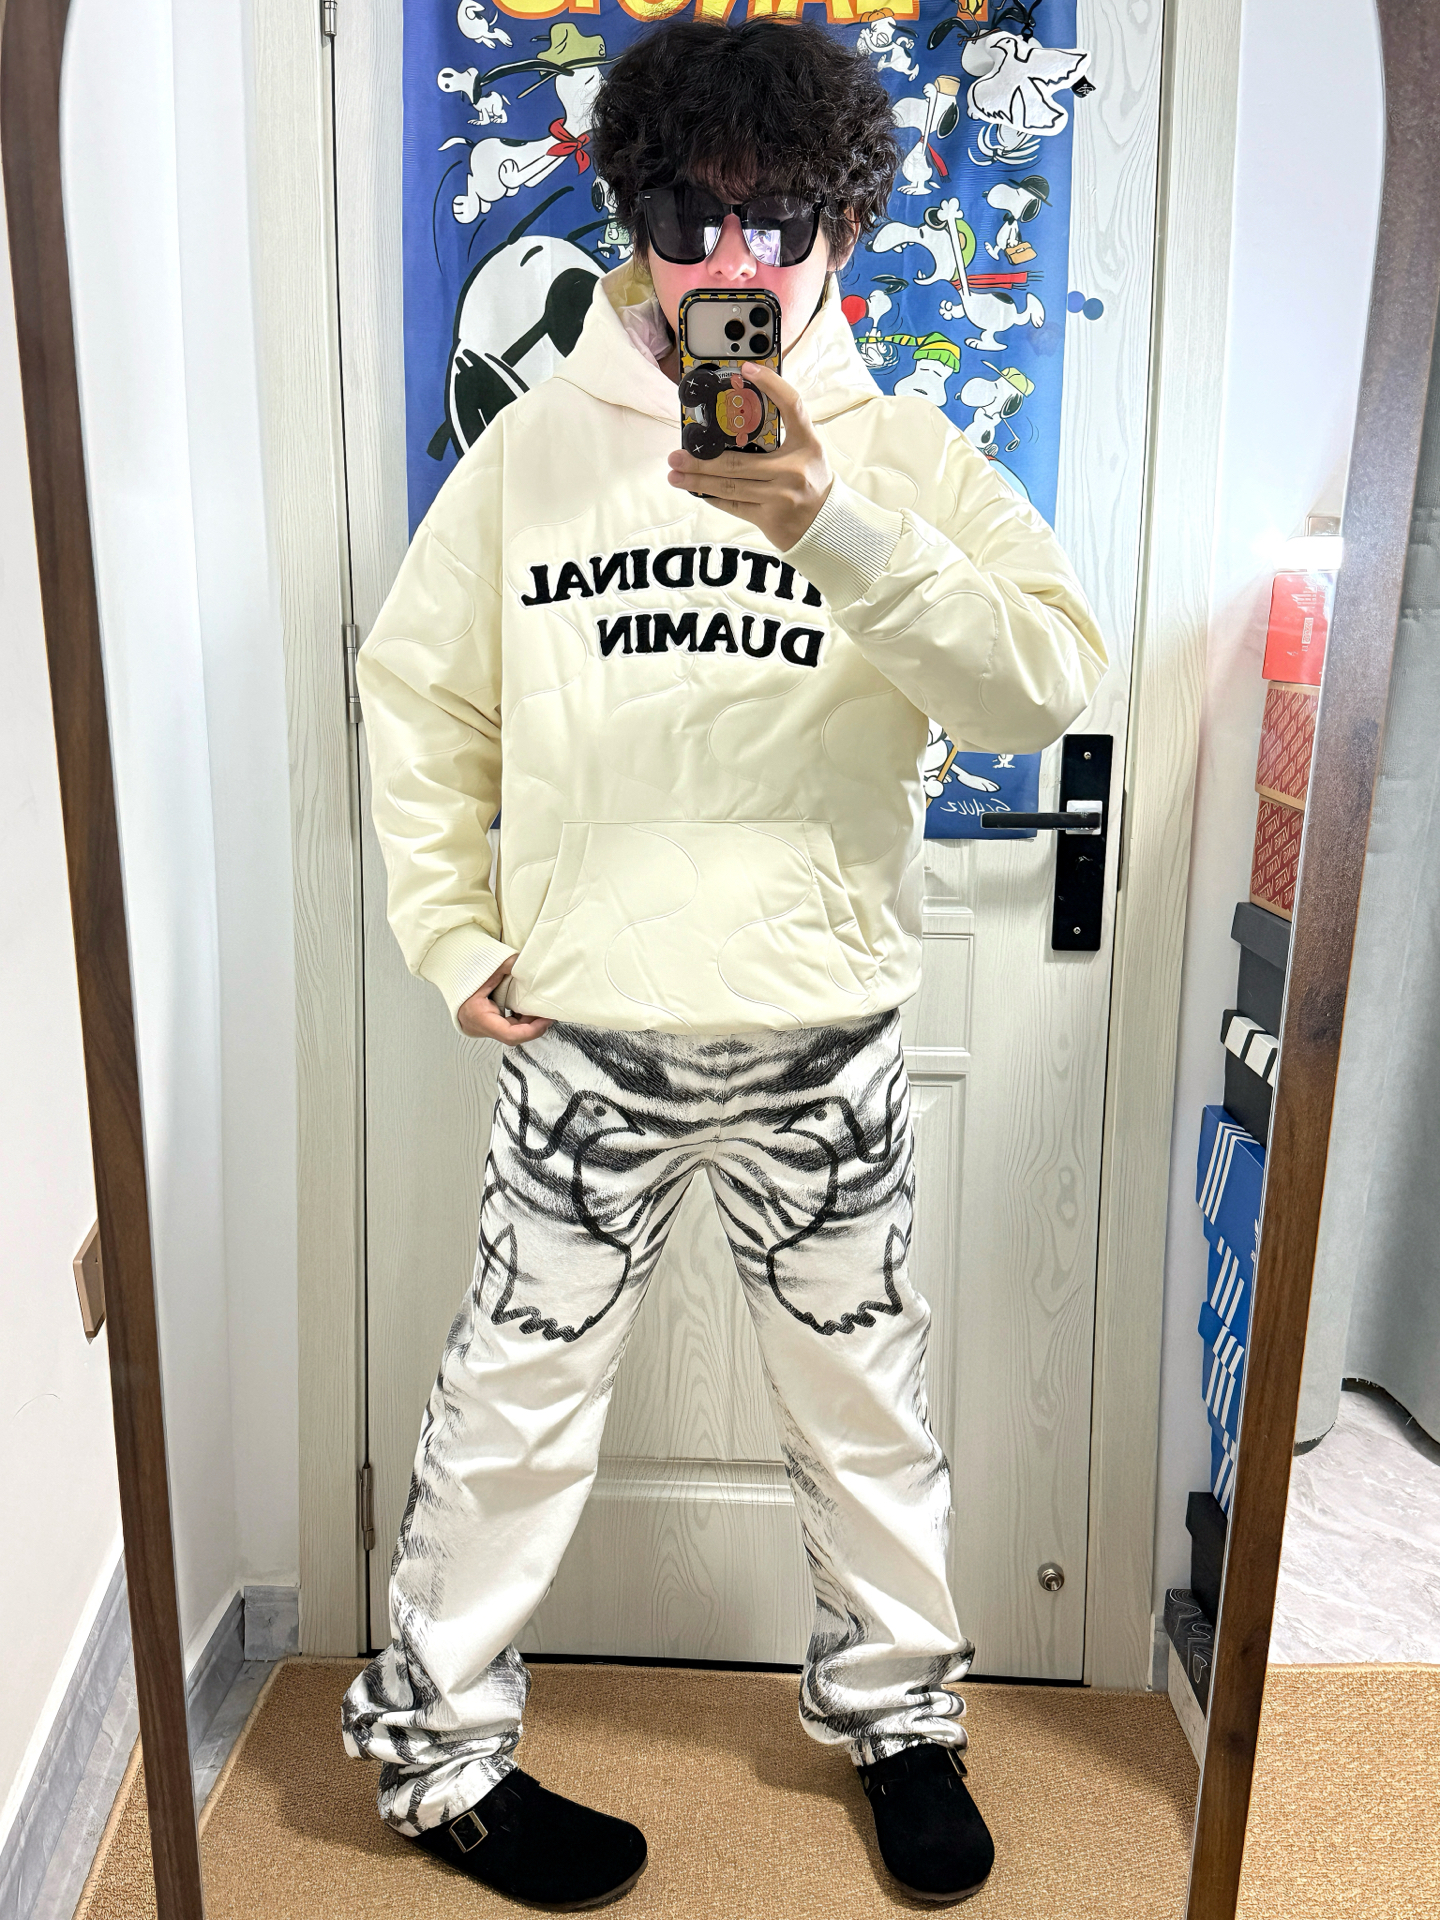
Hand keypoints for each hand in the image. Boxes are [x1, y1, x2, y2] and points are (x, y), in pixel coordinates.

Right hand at [457, 955, 551, 1043]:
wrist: (447, 975)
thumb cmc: (462, 974)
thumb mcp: (486, 968)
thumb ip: (507, 965)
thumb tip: (526, 963)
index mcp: (478, 1016)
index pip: (509, 1034)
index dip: (531, 1031)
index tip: (546, 1020)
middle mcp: (480, 1027)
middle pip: (512, 1036)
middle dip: (533, 1027)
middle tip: (548, 1014)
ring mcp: (482, 1027)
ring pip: (510, 1032)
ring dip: (527, 1023)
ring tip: (541, 1011)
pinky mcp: (486, 1024)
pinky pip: (506, 1026)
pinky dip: (519, 1020)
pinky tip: (528, 1009)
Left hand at [666, 362, 832, 551]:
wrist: (826, 522)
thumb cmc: (810, 479)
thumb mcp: (805, 450)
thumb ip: (781, 432)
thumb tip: (735, 416)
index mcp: (806, 443)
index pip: (791, 405)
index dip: (771, 384)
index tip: (746, 368)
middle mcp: (793, 469)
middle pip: (737, 461)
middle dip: (702, 459)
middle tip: (676, 455)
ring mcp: (780, 496)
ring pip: (730, 486)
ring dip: (698, 481)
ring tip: (676, 474)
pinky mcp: (770, 518)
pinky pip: (734, 506)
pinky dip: (712, 497)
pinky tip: (696, 490)